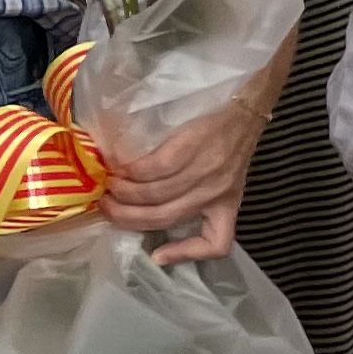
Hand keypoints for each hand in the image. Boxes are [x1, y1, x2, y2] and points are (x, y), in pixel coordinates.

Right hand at [101, 88, 271, 264]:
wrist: (246, 98)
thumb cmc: (230, 137)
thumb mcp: (225, 174)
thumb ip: (200, 192)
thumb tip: (155, 206)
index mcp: (228, 203)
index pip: (218, 243)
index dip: (187, 255)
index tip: (157, 255)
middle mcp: (217, 192)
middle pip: (164, 218)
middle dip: (127, 218)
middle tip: (106, 207)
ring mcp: (205, 171)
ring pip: (154, 196)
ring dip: (123, 194)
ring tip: (107, 185)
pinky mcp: (191, 148)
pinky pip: (152, 170)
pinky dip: (130, 172)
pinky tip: (119, 167)